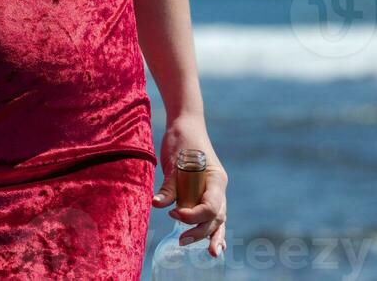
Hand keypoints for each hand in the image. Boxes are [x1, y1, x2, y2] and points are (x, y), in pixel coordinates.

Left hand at [152, 112, 227, 258]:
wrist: (185, 124)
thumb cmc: (182, 139)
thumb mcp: (175, 160)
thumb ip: (169, 185)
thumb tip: (157, 204)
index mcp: (216, 179)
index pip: (211, 206)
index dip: (194, 216)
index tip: (174, 214)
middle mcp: (218, 188)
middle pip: (215, 218)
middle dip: (200, 232)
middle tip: (181, 241)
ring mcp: (213, 191)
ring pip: (217, 219)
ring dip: (209, 235)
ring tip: (209, 253)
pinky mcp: (204, 193)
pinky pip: (210, 215)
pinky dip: (210, 229)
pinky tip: (210, 244)